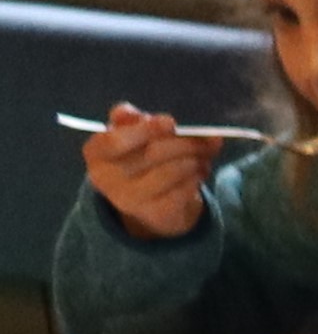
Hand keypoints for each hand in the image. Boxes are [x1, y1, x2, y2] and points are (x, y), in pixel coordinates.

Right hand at [80, 106, 210, 240]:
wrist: (148, 201)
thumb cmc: (137, 158)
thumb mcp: (133, 134)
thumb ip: (140, 121)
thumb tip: (165, 120)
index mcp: (96, 152)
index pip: (115, 140)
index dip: (145, 130)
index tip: (171, 123)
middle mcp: (106, 178)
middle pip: (152, 153)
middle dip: (185, 143)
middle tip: (205, 139)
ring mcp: (129, 199)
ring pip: (171, 172)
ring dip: (195, 160)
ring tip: (203, 156)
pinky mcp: (154, 213)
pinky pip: (183, 191)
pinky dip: (197, 178)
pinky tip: (200, 172)